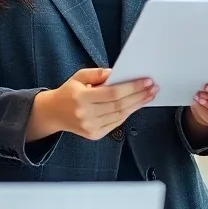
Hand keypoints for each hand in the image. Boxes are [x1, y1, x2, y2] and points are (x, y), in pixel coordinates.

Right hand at [30, 68, 156, 141]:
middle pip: (119, 106)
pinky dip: (127, 114)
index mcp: (81, 98)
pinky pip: (116, 123)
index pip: (113, 93)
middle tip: (153, 88)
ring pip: (120, 116)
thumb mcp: (79, 76)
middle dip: (139, 96)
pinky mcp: (94, 135)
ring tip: (149, 96)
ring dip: (137, 105)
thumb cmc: (68, 92)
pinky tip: (135, 105)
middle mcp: (86, 115)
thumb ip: (98, 73)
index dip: (132, 88)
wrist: (53, 113)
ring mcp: (90, 127)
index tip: (146, 81)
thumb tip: (117, 73)